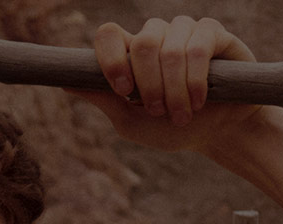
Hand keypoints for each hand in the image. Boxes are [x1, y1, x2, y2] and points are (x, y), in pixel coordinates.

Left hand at [68, 17, 267, 153]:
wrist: (218, 133)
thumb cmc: (170, 128)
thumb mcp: (131, 121)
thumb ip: (103, 99)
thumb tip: (64, 82)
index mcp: (130, 52)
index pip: (108, 35)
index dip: (111, 59)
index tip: (122, 91)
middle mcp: (156, 36)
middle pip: (141, 42)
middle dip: (149, 84)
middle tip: (158, 111)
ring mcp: (185, 31)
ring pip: (169, 49)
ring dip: (175, 89)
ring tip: (182, 115)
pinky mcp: (214, 34)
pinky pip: (199, 48)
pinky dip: (196, 79)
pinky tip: (199, 100)